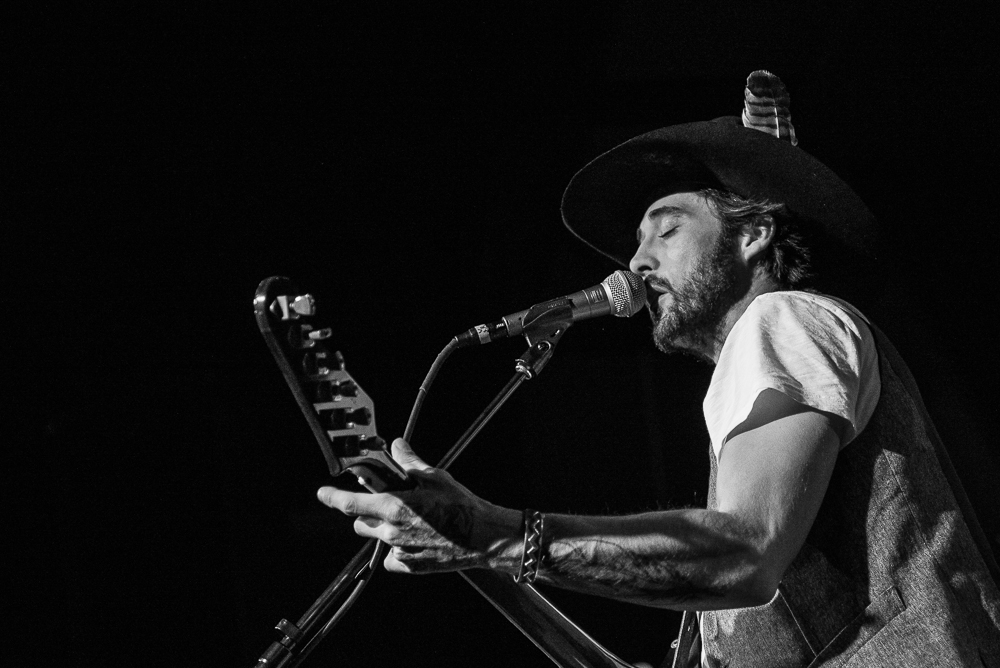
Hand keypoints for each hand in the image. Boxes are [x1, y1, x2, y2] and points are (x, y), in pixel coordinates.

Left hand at [317, 438, 520, 573]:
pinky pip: (393, 557)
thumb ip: (409, 462)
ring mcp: (400, 551)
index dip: (333, 498)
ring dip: (383, 528)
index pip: (351, 504)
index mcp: (394, 507)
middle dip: (367, 511)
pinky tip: (416, 538)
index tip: (322, 493)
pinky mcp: (410, 566)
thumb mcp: (434, 477)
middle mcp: (391, 532)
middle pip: (361, 522)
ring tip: (407, 519)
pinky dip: (398, 548)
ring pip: (378, 538)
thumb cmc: (460, 505)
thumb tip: (396, 446)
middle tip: (388, 502)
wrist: (482, 537)